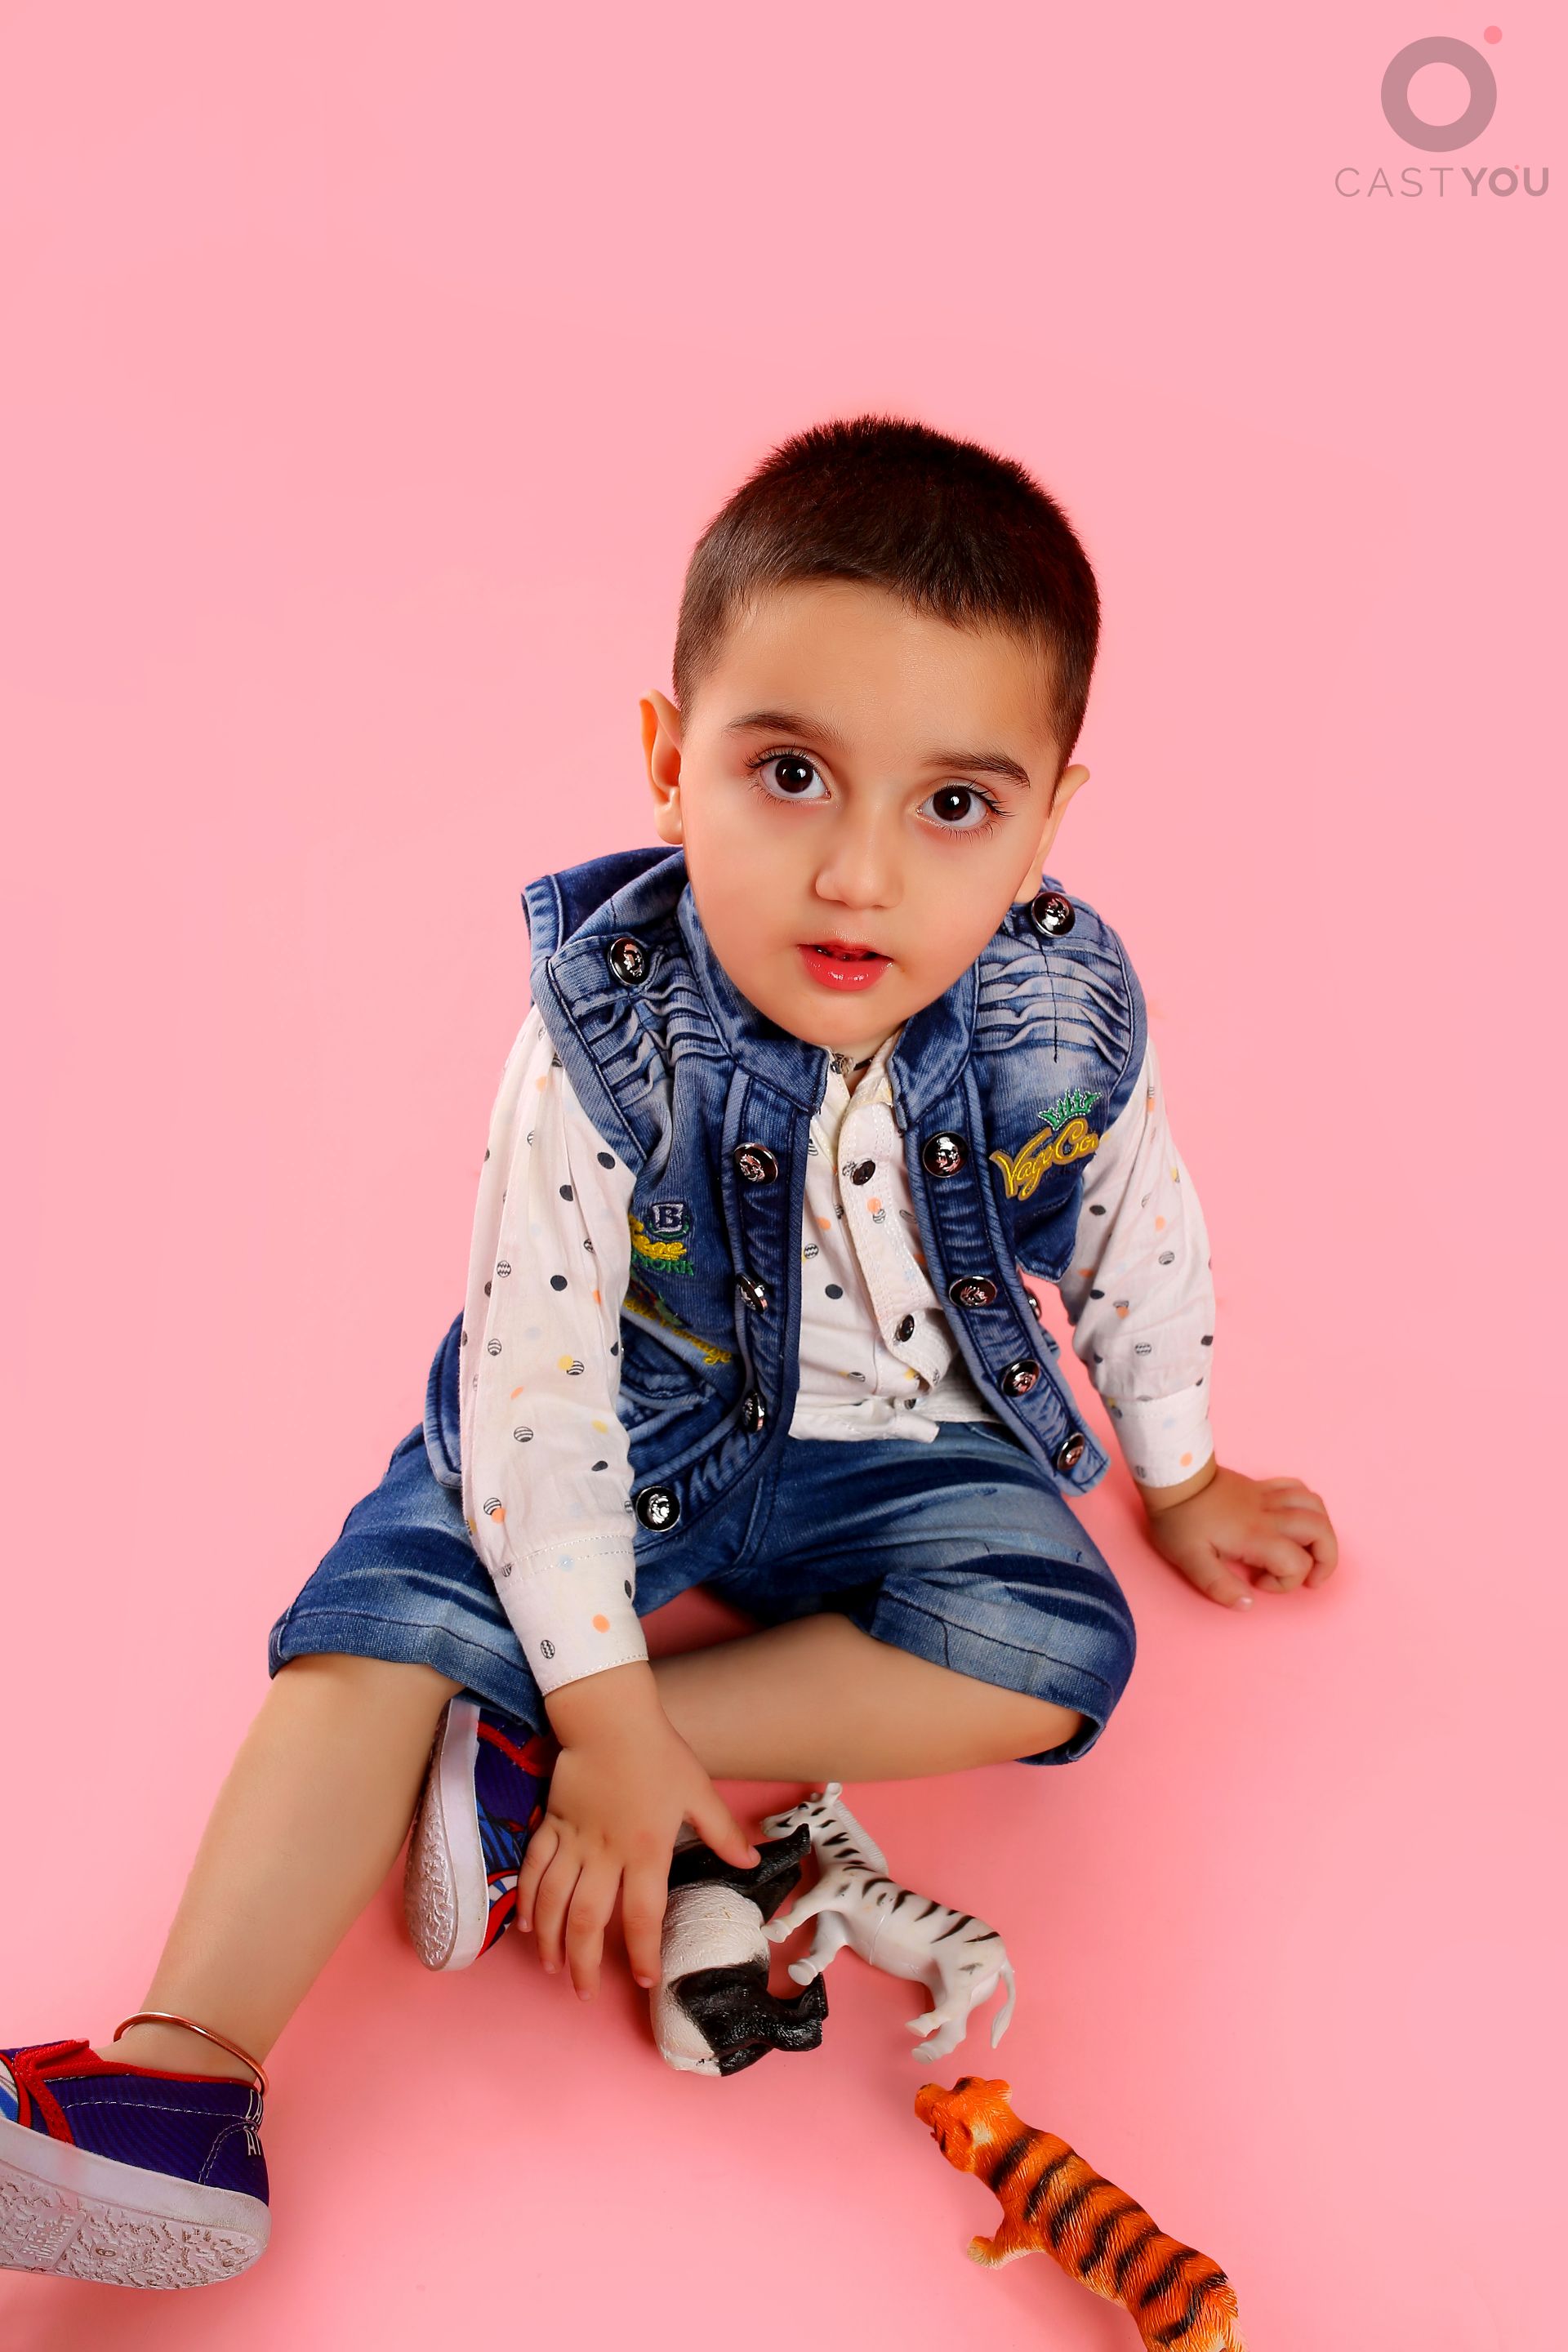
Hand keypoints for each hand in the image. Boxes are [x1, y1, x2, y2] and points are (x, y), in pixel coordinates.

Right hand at [517, 1661, 757, 1999]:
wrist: (609, 1719)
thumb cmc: (657, 1754)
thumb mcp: (698, 1791)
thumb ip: (721, 1831)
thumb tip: (751, 1859)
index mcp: (646, 1851)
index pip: (642, 1916)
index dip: (643, 1952)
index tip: (645, 1979)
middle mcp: (605, 1854)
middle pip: (587, 1920)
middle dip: (584, 1963)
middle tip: (584, 1992)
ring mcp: (573, 1841)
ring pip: (553, 1901)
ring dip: (550, 1939)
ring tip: (552, 1968)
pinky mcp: (551, 1825)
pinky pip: (533, 1869)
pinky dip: (527, 1899)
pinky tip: (525, 1925)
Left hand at [1140, 1461, 1338, 1608]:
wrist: (1172, 1477)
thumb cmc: (1179, 1520)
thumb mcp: (1189, 1561)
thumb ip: (1219, 1586)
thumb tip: (1248, 1604)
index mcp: (1255, 1536)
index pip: (1296, 1563)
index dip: (1286, 1582)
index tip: (1258, 1583)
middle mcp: (1269, 1515)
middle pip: (1321, 1531)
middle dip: (1327, 1559)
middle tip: (1312, 1579)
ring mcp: (1267, 1497)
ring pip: (1316, 1506)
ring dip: (1324, 1531)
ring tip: (1311, 1551)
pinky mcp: (1261, 1486)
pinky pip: (1298, 1488)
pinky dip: (1308, 1505)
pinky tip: (1296, 1520)